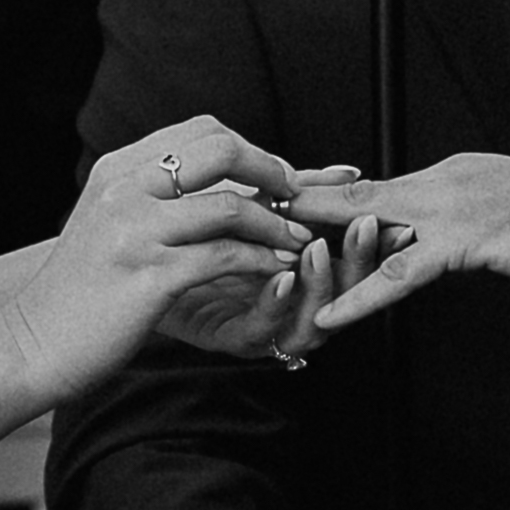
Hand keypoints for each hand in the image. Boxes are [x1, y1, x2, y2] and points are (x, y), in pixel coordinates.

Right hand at [4, 116, 312, 400]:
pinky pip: (225, 256)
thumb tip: (218, 181)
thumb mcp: (109, 222)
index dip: (250, 149)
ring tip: (297, 239)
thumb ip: (152, 194)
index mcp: (117, 170)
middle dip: (271, 171)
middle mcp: (124, 189)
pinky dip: (261, 260)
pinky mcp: (150, 276)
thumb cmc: (81, 290)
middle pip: (221, 149)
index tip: (275, 176)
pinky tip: (277, 269)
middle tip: (295, 197)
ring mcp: (135, 231)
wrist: (31, 344)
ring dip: (276, 223)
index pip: (201, 131)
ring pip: (230, 206)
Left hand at [156, 167, 384, 359]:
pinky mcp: (226, 336)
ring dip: (321, 282)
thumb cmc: (185, 238)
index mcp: (298, 271)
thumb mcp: (247, 207)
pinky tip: (280, 276)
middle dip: (360, 260)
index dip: (373, 243)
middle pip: (342, 294)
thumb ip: (294, 194)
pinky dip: (276, 305)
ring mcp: (260, 322)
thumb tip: (346, 173)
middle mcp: (286, 303)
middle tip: (364, 227)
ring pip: (311, 320)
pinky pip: (260, 330)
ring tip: (318, 248)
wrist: (125, 275)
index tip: (384, 214)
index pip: (350, 262)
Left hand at [289, 153, 509, 327]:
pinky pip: (406, 270)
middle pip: (359, 199)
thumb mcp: (508, 216)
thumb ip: (465, 224)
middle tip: (254, 221)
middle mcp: (445, 182)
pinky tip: (332, 313)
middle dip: (305, 212)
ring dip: (320, 246)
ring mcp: (457, 206)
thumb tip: (436, 239)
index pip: (377, 191)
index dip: (329, 202)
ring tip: (272, 259)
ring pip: (370, 226)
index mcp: (452, 175)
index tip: (286, 208)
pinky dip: (364, 294)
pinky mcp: (473, 240)